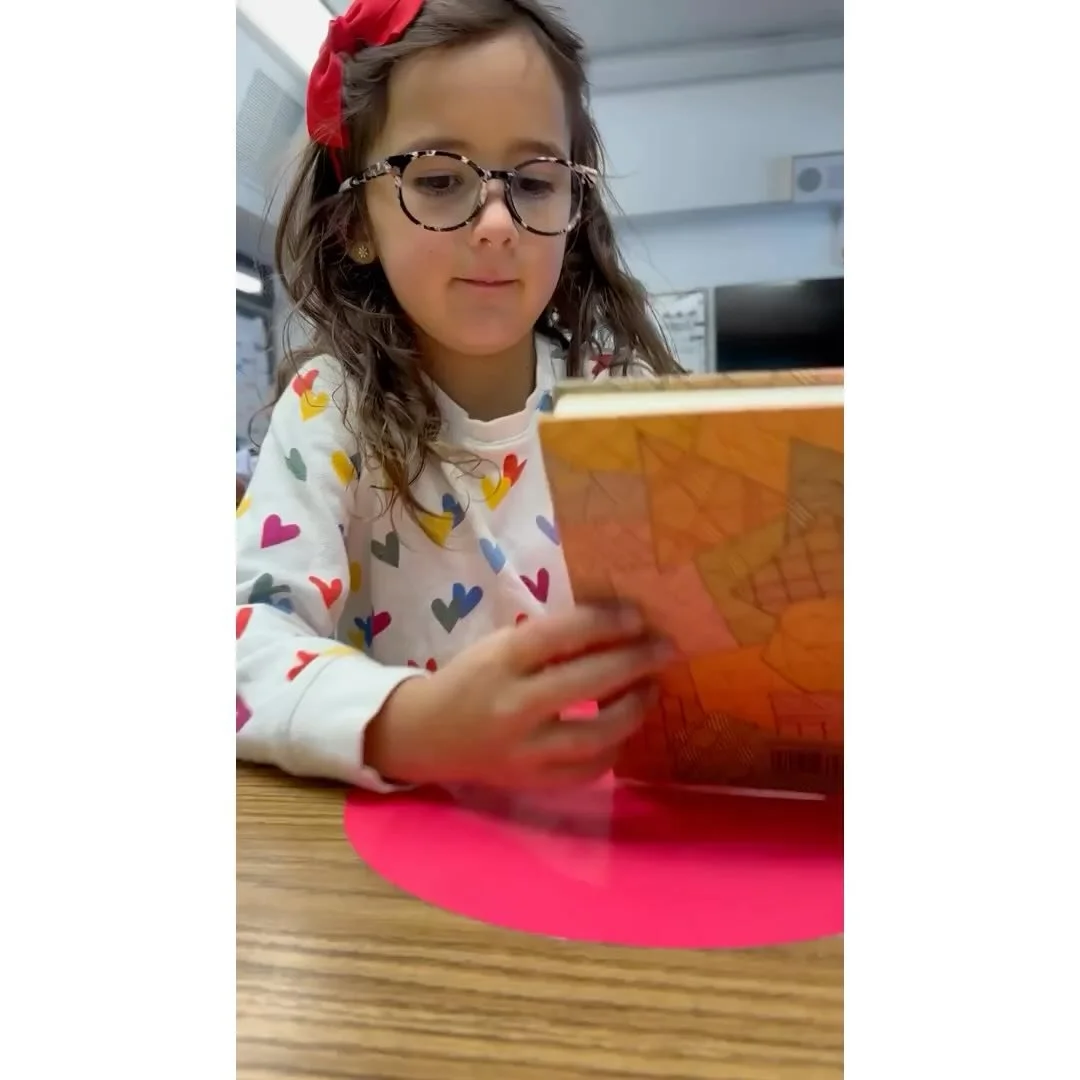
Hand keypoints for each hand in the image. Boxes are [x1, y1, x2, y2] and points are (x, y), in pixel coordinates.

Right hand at [366, 605, 672, 789]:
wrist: (427, 735)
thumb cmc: (473, 678)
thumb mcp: (500, 646)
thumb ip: (550, 640)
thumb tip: (617, 626)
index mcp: (501, 661)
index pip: (560, 636)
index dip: (604, 623)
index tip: (638, 615)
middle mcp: (513, 706)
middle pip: (586, 682)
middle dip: (635, 662)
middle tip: (666, 648)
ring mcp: (524, 749)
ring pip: (595, 735)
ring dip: (634, 709)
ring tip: (651, 688)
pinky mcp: (532, 780)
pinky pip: (588, 770)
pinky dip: (614, 747)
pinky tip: (624, 727)